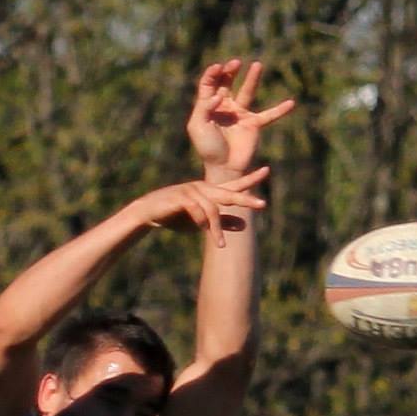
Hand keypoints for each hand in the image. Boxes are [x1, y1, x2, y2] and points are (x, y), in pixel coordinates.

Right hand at [132, 172, 268, 247]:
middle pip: (228, 193)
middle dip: (245, 199)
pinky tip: (201, 229)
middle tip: (263, 204)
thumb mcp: (202, 223)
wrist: (149, 213)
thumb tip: (245, 225)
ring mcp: (191, 190)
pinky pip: (196, 209)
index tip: (266, 171)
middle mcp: (203, 188)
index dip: (250, 179)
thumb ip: (222, 222)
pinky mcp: (180, 197)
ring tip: (220, 245)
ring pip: (212, 208)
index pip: (233, 185)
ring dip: (216, 229)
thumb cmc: (176, 217)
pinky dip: (201, 221)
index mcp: (210, 192)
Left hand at [186, 59, 294, 177]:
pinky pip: (269, 115)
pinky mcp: (253, 124)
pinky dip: (280, 110)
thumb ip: (205, 107)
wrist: (223, 168)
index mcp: (209, 104)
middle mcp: (225, 106)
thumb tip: (219, 95)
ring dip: (252, 78)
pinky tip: (291, 103)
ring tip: (257, 64)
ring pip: (247, 91)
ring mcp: (240, 114)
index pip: (210, 82)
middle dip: (230, 70)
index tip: (218, 68)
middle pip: (227, 81)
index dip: (213, 73)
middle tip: (236, 63)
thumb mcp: (198, 126)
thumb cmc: (208, 148)